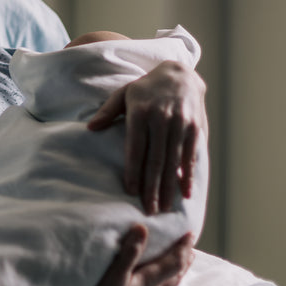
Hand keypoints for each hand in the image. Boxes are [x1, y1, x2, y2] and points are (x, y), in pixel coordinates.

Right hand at [76, 225, 193, 285]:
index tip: (190, 233)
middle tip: (191, 248)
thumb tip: (143, 228)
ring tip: (183, 267)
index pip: (173, 262)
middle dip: (184, 260)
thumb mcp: (114, 273)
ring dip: (177, 274)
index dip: (183, 248)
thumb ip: (130, 251)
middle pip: (175, 274)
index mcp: (149, 281)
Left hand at [88, 60, 206, 213]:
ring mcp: (180, 124)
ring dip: (169, 186)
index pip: (136, 147)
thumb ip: (108, 111)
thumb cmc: (145, 88)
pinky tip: (184, 192)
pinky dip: (188, 175)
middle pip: (155, 159)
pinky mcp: (195, 128)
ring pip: (173, 161)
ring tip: (164, 206)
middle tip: (149, 209)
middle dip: (152, 186)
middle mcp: (161, 119)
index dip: (133, 171)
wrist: (180, 75)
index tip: (130, 191)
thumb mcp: (123, 94)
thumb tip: (90, 128)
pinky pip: (190, 155)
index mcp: (140, 113)